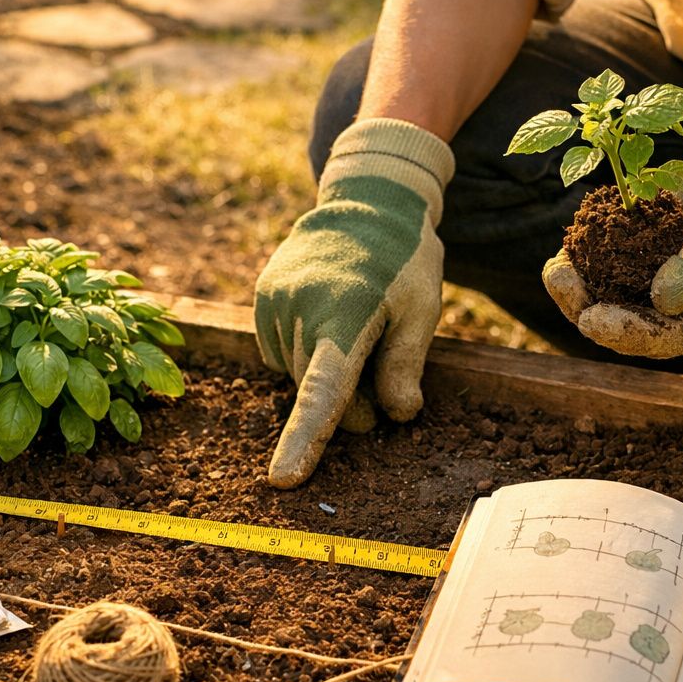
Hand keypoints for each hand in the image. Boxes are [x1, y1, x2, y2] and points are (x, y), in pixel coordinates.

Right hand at [254, 118, 454, 487]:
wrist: (365, 202)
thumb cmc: (402, 261)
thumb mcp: (421, 308)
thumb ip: (405, 363)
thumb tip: (397, 415)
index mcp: (344, 316)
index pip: (323, 392)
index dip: (305, 440)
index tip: (284, 479)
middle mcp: (299, 311)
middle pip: (318, 393)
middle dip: (349, 399)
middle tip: (380, 357)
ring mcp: (273, 304)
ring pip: (298, 375)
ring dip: (325, 370)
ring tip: (352, 322)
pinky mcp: (261, 300)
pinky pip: (282, 353)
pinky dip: (306, 352)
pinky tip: (328, 319)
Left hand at [544, 127, 682, 357]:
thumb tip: (661, 300)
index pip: (668, 337)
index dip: (627, 333)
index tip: (591, 319)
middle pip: (631, 329)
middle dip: (588, 312)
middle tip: (560, 283)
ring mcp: (661, 294)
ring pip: (612, 306)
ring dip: (578, 294)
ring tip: (555, 273)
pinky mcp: (644, 269)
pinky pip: (608, 277)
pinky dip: (584, 267)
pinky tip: (564, 255)